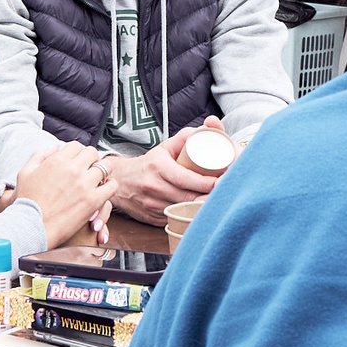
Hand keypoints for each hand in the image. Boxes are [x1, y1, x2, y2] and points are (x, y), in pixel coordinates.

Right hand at [12, 141, 116, 248]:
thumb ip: (40, 156)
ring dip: (101, 172)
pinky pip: (112, 186)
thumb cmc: (26, 202)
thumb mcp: (25, 172)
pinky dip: (110, 186)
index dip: (77, 153)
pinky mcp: (93, 201)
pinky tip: (103, 190)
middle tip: (87, 169)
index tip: (76, 162)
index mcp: (57, 160)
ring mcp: (85, 184)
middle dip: (90, 159)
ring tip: (96, 180)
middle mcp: (73, 169)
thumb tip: (56, 147)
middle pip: (92, 153)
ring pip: (105, 167)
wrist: (31, 227)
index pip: (77, 146)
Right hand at [107, 128, 222, 223]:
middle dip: (208, 196)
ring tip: (216, 202)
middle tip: (225, 193)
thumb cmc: (149, 164)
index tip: (221, 181)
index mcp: (157, 167)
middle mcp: (153, 187)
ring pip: (182, 210)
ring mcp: (152, 205)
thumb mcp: (164, 147)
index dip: (205, 182)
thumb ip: (186, 137)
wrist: (121, 181)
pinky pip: (176, 218)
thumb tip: (208, 128)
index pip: (185, 178)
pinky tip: (199, 212)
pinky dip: (188, 215)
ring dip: (200, 208)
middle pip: (187, 197)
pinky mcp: (153, 218)